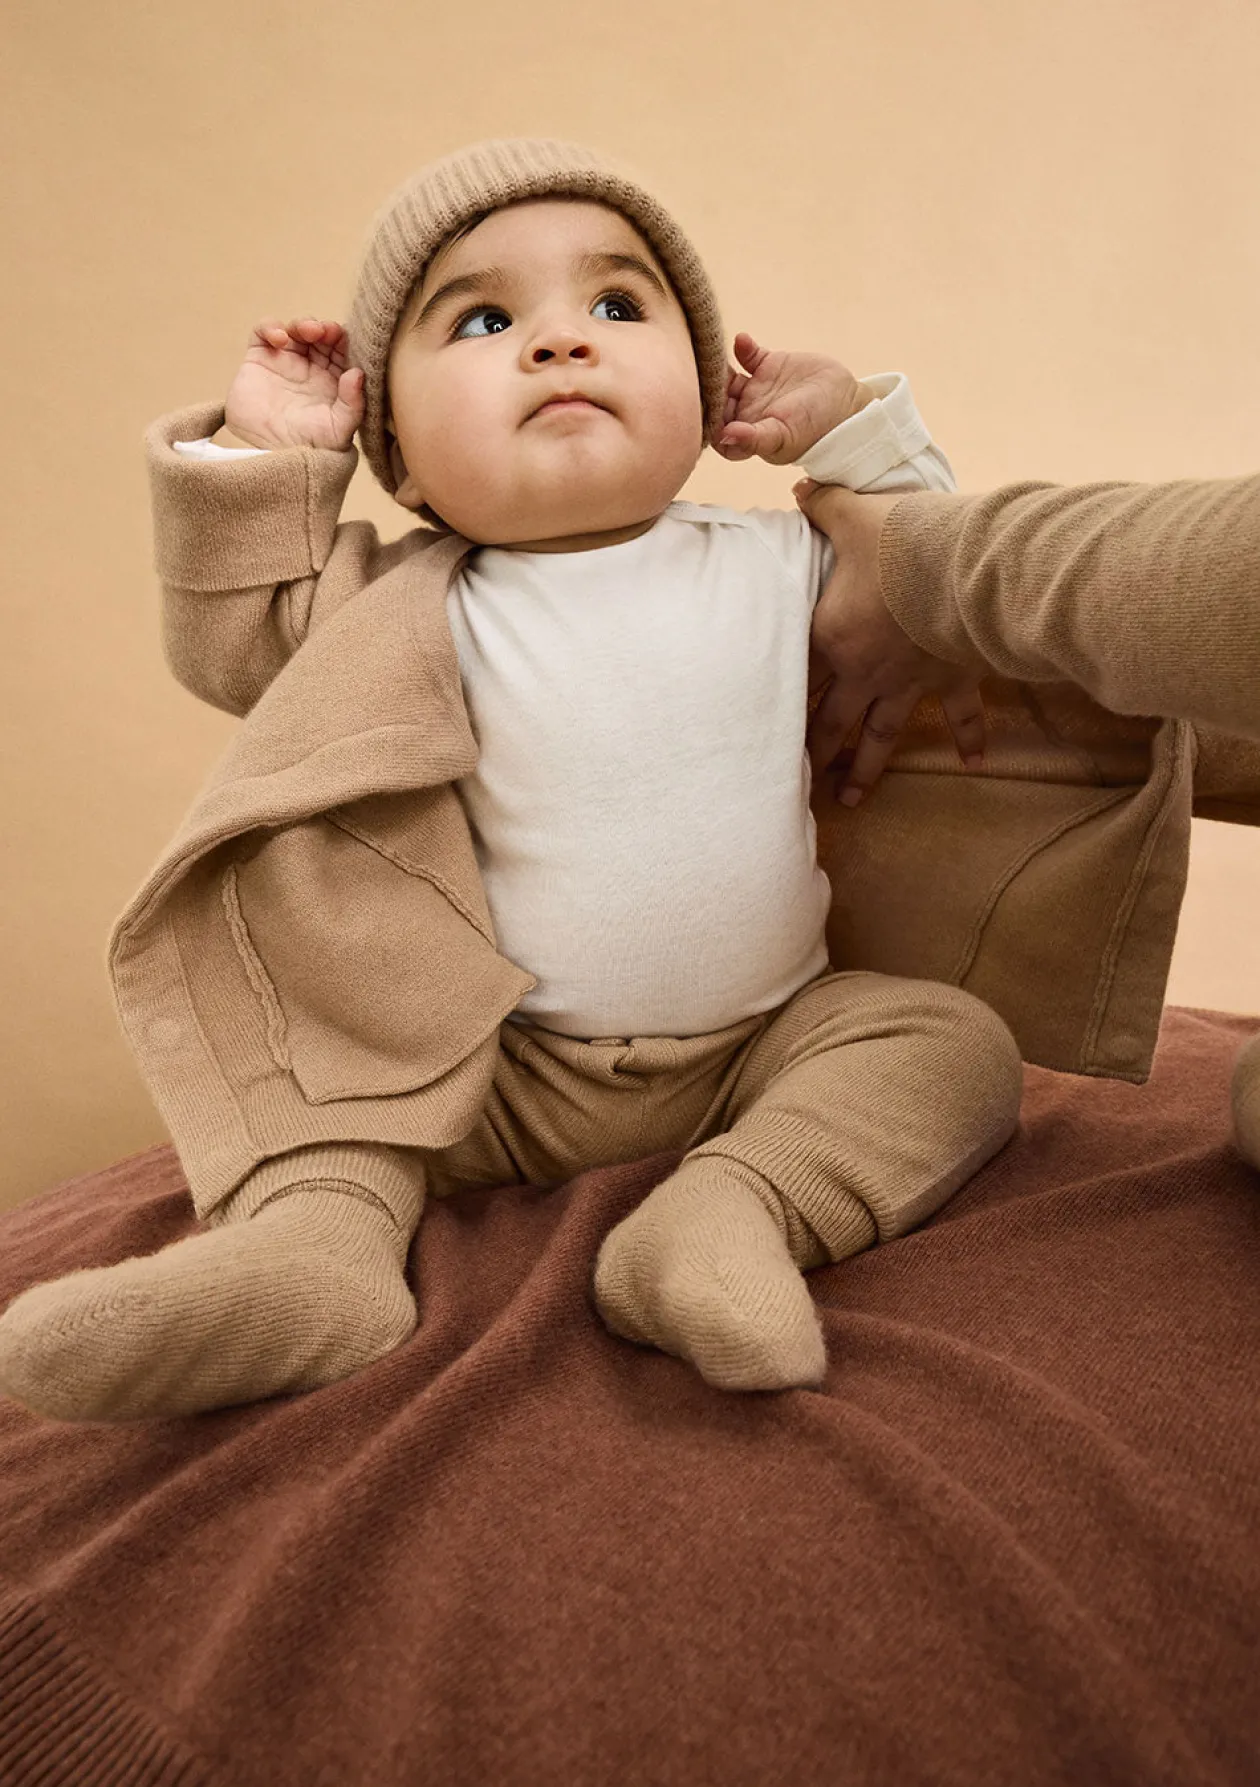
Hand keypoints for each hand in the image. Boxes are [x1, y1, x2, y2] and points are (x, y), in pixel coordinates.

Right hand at [223, 317, 364, 450]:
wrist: (268, 457)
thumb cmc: (308, 447)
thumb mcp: (339, 430)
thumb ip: (353, 404)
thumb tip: (358, 374)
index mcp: (334, 381)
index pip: (343, 350)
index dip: (344, 340)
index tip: (343, 339)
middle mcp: (311, 368)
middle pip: (321, 335)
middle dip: (325, 329)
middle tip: (325, 332)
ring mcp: (285, 361)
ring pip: (296, 329)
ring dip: (303, 323)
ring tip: (307, 332)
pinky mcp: (259, 359)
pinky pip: (264, 332)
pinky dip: (271, 327)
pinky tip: (280, 339)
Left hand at [713, 334, 874, 464]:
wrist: (848, 403)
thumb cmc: (817, 430)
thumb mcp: (784, 436)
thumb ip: (753, 438)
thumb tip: (724, 436)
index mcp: (748, 434)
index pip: (715, 431)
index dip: (704, 422)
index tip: (699, 409)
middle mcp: (747, 413)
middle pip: (714, 401)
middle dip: (704, 391)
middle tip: (697, 375)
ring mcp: (756, 388)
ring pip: (724, 377)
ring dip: (716, 367)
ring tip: (711, 356)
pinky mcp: (768, 365)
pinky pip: (747, 354)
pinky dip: (741, 346)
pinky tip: (743, 340)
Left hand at [797, 481, 986, 804]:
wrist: (966, 567)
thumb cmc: (902, 541)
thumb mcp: (852, 514)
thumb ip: (822, 505)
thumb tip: (801, 489)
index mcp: (833, 635)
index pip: (795, 670)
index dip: (770, 695)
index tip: (750, 724)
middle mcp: (865, 670)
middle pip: (829, 719)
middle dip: (811, 751)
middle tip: (794, 781)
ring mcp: (909, 681)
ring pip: (880, 734)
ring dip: (865, 768)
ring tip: (850, 798)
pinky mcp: (952, 678)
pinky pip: (961, 716)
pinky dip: (969, 740)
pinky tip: (973, 766)